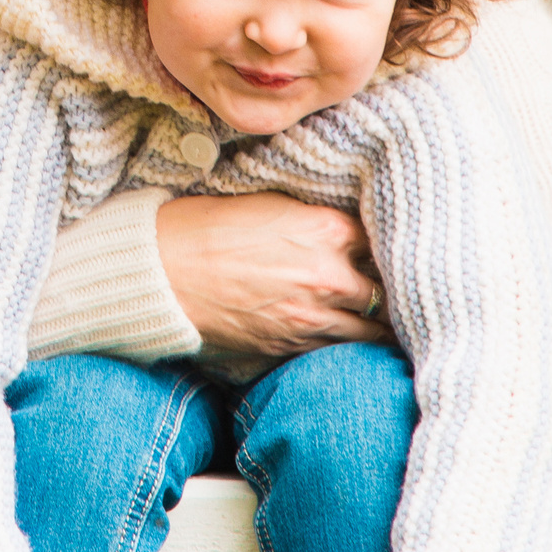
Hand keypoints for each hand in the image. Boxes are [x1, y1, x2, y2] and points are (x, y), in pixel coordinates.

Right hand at [155, 192, 388, 356]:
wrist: (162, 272)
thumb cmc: (204, 227)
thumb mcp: (268, 203)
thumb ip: (314, 220)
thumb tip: (343, 232)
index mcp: (327, 229)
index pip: (381, 239)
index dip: (380, 243)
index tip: (377, 247)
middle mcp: (330, 275)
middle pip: (387, 288)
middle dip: (388, 287)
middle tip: (389, 285)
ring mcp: (313, 316)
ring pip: (373, 328)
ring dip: (376, 321)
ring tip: (380, 316)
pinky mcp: (292, 344)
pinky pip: (339, 347)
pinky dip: (346, 341)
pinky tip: (346, 332)